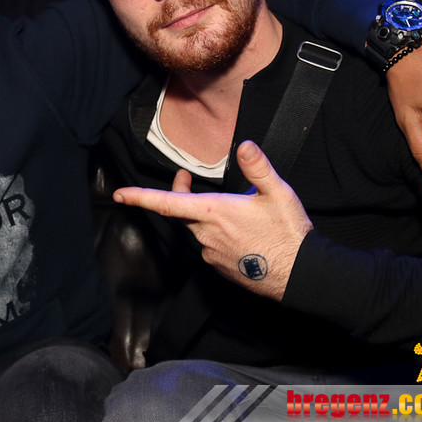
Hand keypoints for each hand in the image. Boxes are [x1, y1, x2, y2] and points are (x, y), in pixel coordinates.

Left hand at [113, 141, 312, 301]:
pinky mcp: (221, 268)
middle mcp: (206, 235)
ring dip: (201, 216)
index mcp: (214, 213)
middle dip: (179, 194)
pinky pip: (209, 246)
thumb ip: (258, 167)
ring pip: (196, 230)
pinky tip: (237, 231)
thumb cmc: (288, 234)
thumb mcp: (278, 193)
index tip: (120, 194)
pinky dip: (215, 234)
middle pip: (181, 212)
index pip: (167, 203)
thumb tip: (243, 144)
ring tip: (225, 206)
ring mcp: (212, 254)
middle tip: (185, 179)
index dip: (141, 197)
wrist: (301, 277)